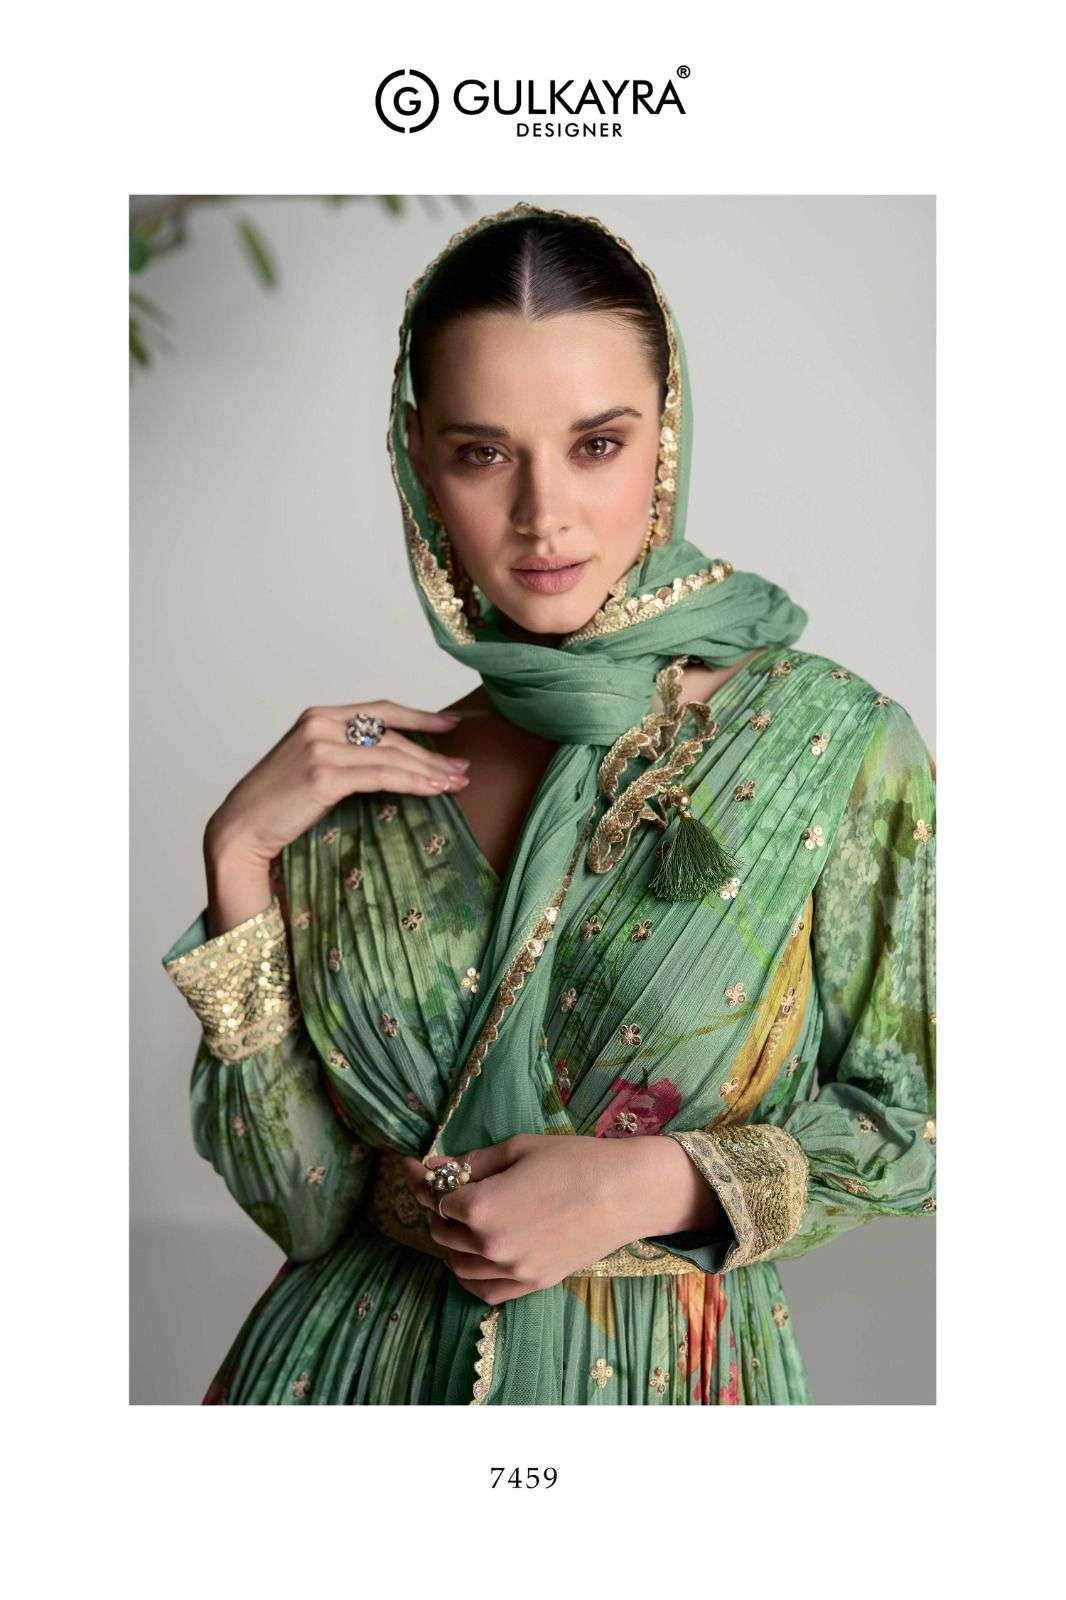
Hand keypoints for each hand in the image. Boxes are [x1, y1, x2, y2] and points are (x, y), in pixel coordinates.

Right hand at [203, 699, 470, 868]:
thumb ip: (344, 755)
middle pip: (391, 735)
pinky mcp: (324, 775)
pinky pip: (382, 776)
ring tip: (456, 782)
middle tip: (462, 767)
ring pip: (391, 755)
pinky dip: (412, 782)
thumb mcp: (310, 767)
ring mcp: (321, 747)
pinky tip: (433, 789)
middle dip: (432, 751)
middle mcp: (320, 724)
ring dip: (429, 769)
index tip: (452, 722)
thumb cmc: (276, 805)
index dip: (420, 715)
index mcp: (318, 716)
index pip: (380, 710)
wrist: (240, 829)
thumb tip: (392, 763)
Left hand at [399, 1133, 719, 1305]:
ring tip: (461, 1221)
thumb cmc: (573, 1161)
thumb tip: (435, 1166)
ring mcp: (512, 1271)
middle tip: (446, 1190)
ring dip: (452, 1242)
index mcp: (481, 1208)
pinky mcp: (531, 1284)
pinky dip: (471, 1275)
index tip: (419, 1169)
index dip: (428, 1181)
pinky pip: (484, 1291)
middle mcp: (490, 1246)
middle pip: (443, 1232)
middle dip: (439, 1209)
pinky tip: (475, 1257)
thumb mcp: (518, 1149)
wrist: (625, 1192)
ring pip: (458, 1265)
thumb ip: (472, 1162)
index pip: (438, 1198)